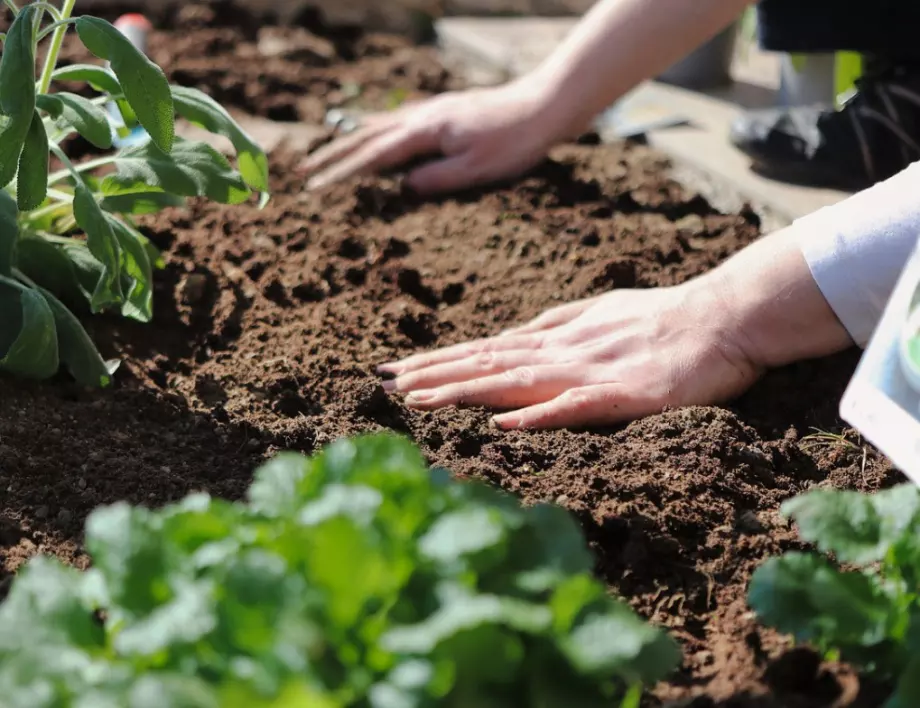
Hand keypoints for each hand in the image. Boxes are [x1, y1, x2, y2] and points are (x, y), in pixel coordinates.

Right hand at [300, 79, 567, 194]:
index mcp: (426, 132)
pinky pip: (400, 120)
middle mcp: (423, 117)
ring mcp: (433, 111)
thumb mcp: (475, 170)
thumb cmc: (514, 142)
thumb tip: (401, 188)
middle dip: (334, 156)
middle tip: (305, 171)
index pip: (373, 157)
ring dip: (352, 141)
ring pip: (381, 126)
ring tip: (329, 152)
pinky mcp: (445, 112)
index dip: (342, 173)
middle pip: (367, 137)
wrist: (544, 106)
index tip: (315, 187)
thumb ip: (435, 179)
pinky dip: (379, 128)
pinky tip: (378, 132)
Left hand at [378, 282, 762, 429]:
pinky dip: (537, 415)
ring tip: (417, 399)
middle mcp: (563, 351)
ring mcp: (590, 371)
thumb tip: (514, 334)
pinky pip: (575, 406)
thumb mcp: (600, 313)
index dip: (439, 360)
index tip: (395, 369)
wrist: (725, 315)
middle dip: (432, 374)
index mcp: (557, 337)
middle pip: (487, 363)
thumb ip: (557, 324)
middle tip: (382, 384)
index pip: (485, 350)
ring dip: (464, 390)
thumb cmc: (664, 316)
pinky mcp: (624, 394)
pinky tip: (502, 423)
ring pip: (515, 381)